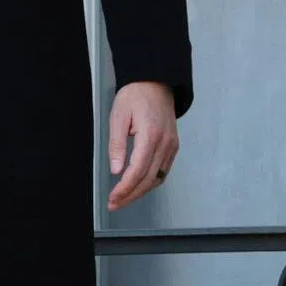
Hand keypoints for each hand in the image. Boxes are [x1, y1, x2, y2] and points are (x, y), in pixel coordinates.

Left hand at [107, 81, 178, 210]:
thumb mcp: (118, 116)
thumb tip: (116, 170)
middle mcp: (165, 142)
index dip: (124, 189)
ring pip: (157, 178)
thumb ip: (117, 145)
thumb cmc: (136, 94)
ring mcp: (172, 144)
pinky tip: (139, 185)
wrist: (155, 81)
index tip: (112, 197)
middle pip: (148, 179)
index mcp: (151, 134)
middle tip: (114, 203)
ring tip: (124, 198)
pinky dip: (151, 182)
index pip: (137, 171)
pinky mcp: (173, 145)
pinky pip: (164, 170)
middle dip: (130, 195)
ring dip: (140, 192)